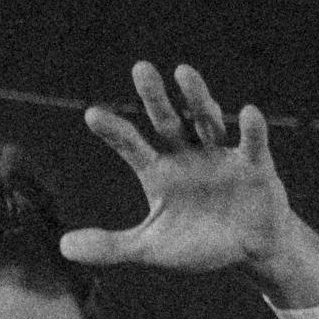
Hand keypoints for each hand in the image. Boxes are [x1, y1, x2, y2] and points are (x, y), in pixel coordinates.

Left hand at [60, 59, 318, 305]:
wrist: (251, 249)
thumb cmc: (200, 244)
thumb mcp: (152, 249)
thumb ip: (111, 246)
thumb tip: (63, 247)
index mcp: (159, 172)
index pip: (131, 146)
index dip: (114, 131)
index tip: (93, 115)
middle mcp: (187, 155)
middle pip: (167, 121)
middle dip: (155, 97)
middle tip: (140, 69)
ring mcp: (220, 156)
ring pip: (206, 121)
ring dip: (196, 98)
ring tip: (183, 72)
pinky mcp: (255, 166)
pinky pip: (251, 145)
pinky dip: (252, 130)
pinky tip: (248, 113)